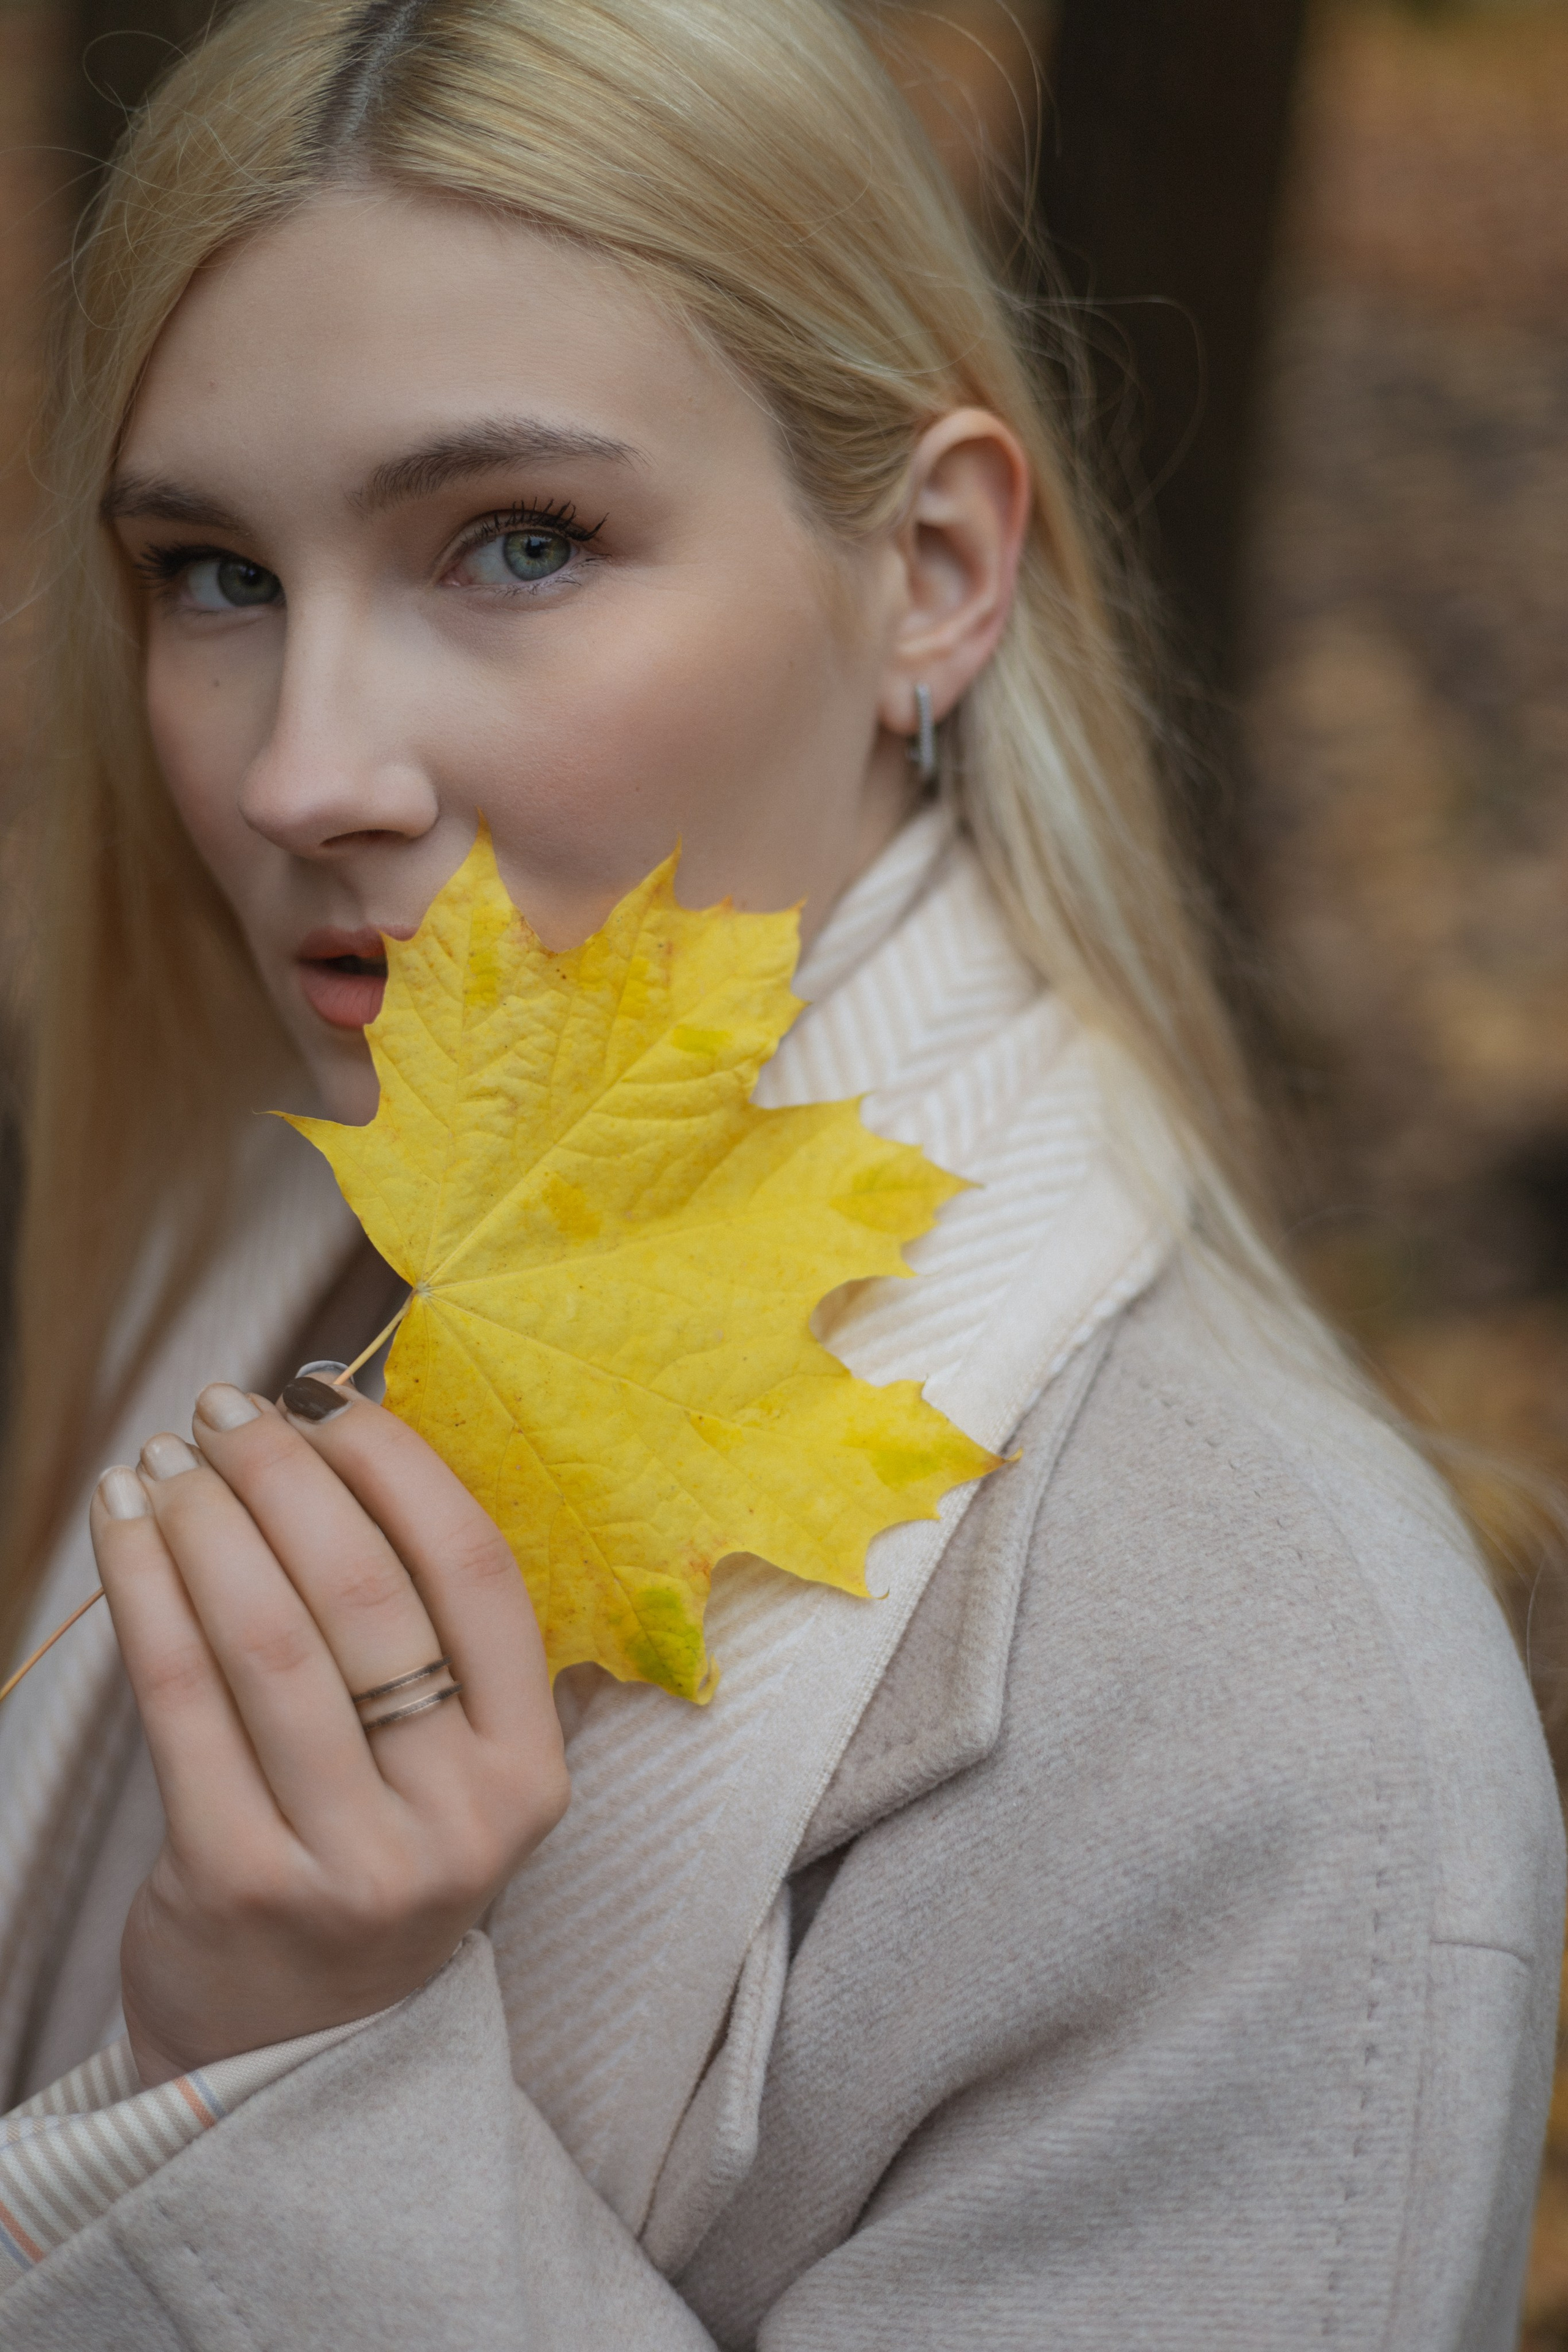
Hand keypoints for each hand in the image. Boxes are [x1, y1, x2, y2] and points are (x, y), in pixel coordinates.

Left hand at [91, 1379, 568, 2087]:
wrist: (298, 2054)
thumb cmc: (371, 1858)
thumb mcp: (449, 1768)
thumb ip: (430, 1634)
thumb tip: (347, 1436)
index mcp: (528, 1771)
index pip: (475, 1574)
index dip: (396, 1465)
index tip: (327, 1396)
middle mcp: (455, 1820)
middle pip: (363, 1594)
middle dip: (282, 1473)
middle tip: (223, 1408)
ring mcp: (347, 1861)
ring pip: (265, 1638)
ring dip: (202, 1520)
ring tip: (164, 1458)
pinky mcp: (235, 1883)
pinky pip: (179, 1698)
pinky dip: (142, 1589)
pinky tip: (123, 1525)